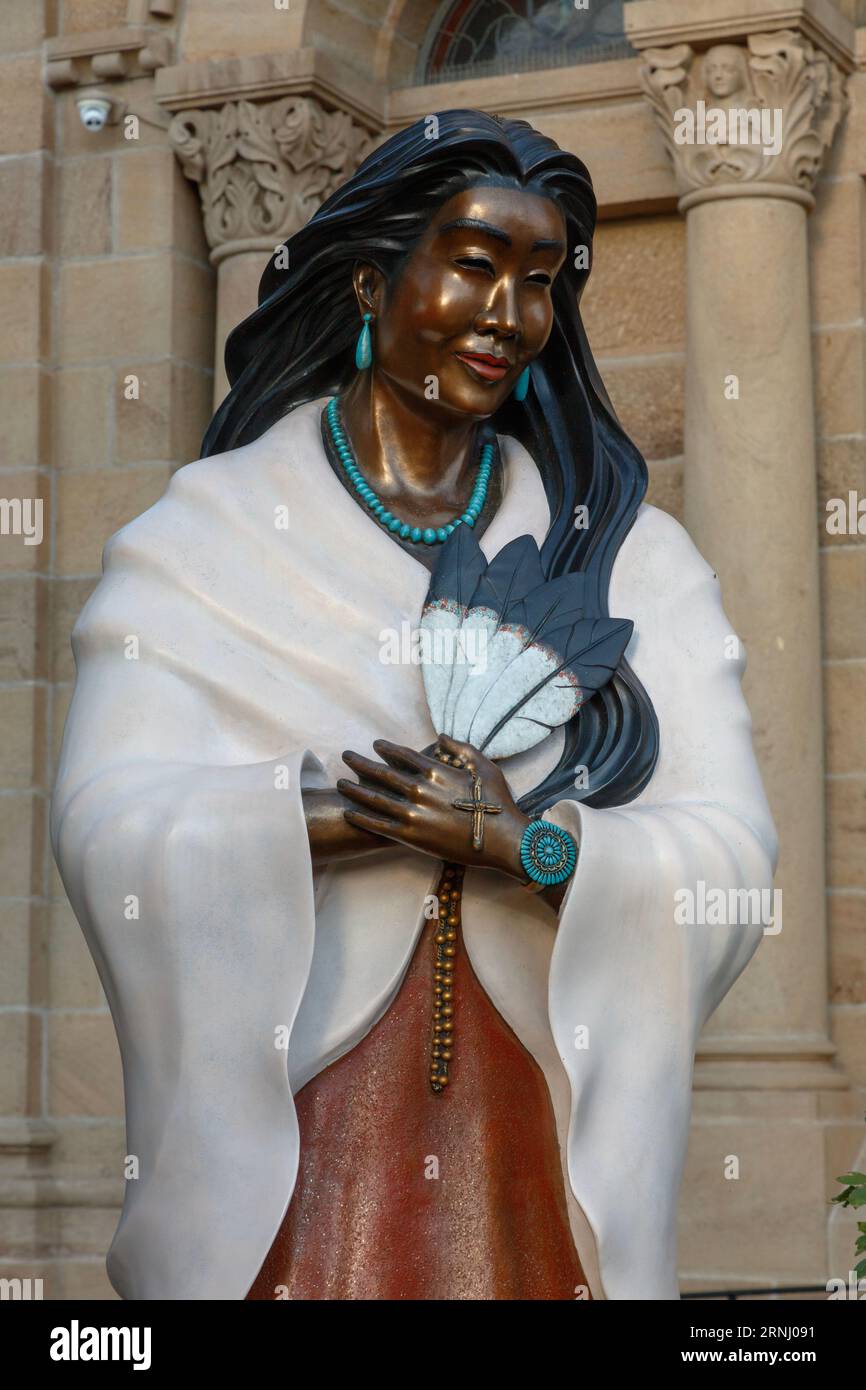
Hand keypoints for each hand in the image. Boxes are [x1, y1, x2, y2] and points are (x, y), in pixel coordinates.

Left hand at [337, 734, 529, 878]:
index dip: (385, 749)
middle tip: (346, 756)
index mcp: (436, 771)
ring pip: (374, 798)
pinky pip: (379, 825)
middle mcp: (420, 790)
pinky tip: (349, 811)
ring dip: (354, 789)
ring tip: (339, 783)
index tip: (374, 745)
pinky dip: (362, 817)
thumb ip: (461, 748)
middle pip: (381, 773)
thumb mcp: (485, 766)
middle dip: (361, 763)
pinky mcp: (411, 837)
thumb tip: (441, 737)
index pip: (402, 755)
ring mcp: (413, 814)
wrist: (502, 839)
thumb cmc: (498, 802)